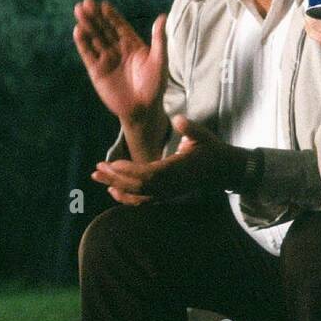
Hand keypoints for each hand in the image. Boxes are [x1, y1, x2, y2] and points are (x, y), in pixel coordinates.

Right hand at [73, 0, 166, 123]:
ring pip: (94, 38)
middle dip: (96, 16)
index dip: (112, 16)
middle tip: (87, 2)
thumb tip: (162, 16)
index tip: (104, 4)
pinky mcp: (97, 70)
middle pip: (105, 29)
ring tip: (79, 11)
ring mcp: (106, 59)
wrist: (143, 110)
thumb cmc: (155, 86)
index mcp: (133, 45)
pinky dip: (83, 42)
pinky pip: (88, 54)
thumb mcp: (160, 61)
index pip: (120, 26)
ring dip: (87, 25)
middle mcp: (118, 50)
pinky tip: (78, 30)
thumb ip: (159, 39)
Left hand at [91, 114, 243, 203]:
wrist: (224, 170)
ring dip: (116, 187)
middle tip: (96, 169)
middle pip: (137, 186)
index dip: (128, 171)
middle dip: (115, 178)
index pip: (148, 174)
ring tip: (98, 178)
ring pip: (138, 195)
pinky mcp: (167, 195)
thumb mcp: (203, 136)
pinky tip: (113, 191)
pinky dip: (127, 198)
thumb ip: (190, 128)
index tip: (111, 163)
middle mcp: (171, 185)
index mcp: (177, 170)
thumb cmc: (212, 150)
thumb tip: (178, 119)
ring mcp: (169, 192)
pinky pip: (144, 201)